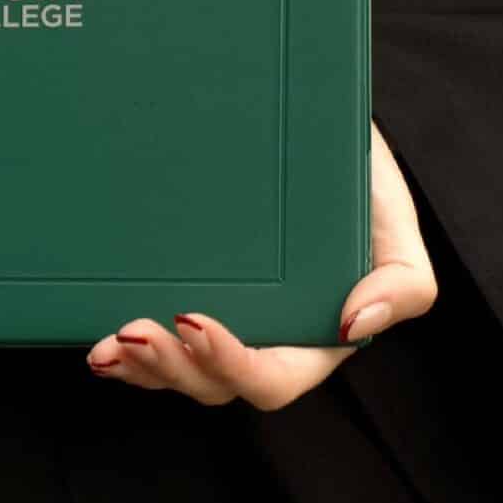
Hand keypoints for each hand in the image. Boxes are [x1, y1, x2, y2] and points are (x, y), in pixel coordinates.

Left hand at [84, 119, 437, 409]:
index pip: (273, 378)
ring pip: (179, 370)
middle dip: (171, 369)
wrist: (310, 118)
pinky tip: (98, 337)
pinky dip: (130, 346)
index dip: (232, 364)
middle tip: (133, 331)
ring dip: (142, 367)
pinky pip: (160, 335)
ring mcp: (226, 317)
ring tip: (109, 346)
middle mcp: (266, 337)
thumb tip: (353, 326)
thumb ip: (403, 282)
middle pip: (214, 383)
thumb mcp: (395, 220)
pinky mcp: (192, 288)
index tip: (194, 321)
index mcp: (314, 337)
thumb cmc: (357, 174)